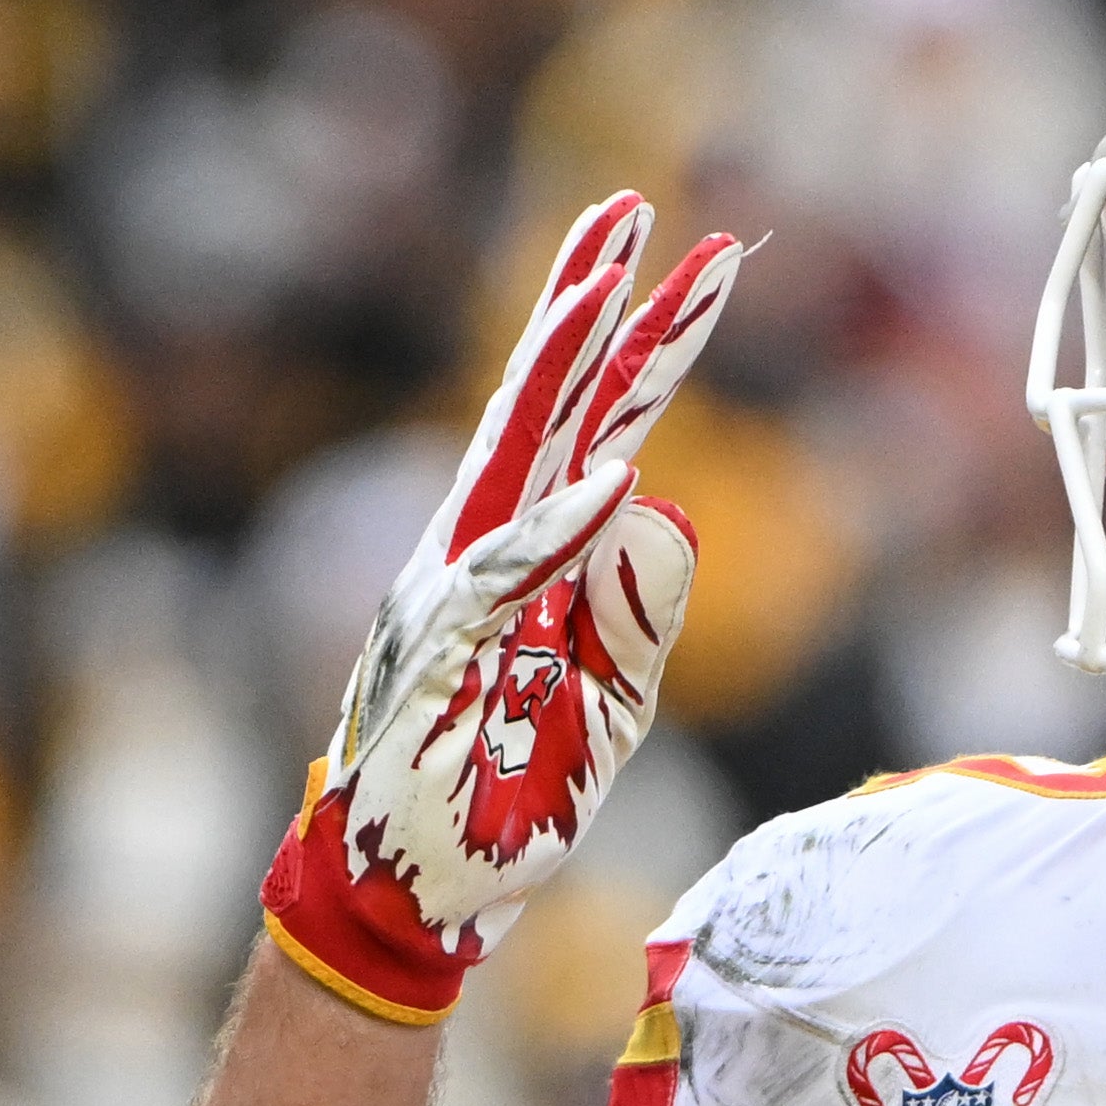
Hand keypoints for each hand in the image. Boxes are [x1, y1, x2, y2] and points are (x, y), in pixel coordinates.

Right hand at [263, 194, 742, 1023]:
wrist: (417, 895)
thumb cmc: (504, 798)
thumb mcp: (609, 702)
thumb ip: (637, 610)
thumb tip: (663, 506)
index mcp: (522, 555)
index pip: (590, 426)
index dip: (635, 345)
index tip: (688, 261)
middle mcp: (480, 549)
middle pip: (549, 406)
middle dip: (595, 306)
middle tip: (639, 210)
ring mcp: (455, 593)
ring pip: (521, 458)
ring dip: (571, 372)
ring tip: (616, 285)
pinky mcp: (444, 654)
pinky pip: (514, 581)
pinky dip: (566, 530)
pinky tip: (618, 476)